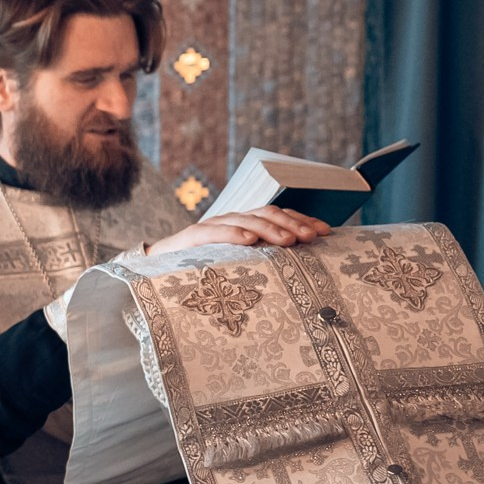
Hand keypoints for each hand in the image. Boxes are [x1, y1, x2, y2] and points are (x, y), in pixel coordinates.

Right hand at [146, 205, 333, 256]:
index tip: (326, 232)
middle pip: (267, 213)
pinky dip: (233, 234)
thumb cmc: (203, 270)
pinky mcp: (192, 237)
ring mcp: (212, 226)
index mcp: (246, 225)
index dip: (303, 221)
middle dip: (292, 223)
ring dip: (270, 229)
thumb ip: (263, 260)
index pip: (279, 215)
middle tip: (311, 237)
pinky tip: (249, 240)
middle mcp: (232, 220)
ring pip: (246, 219)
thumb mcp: (239, 264)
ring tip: (288, 241)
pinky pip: (215, 232)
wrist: (157, 270)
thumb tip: (302, 266)